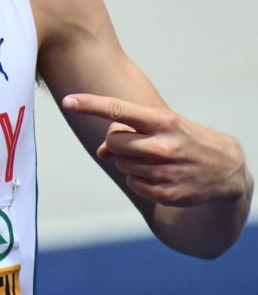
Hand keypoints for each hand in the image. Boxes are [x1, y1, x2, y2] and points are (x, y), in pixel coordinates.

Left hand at [63, 93, 249, 206]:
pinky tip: (160, 174)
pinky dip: (139, 179)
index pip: (119, 110)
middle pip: (113, 141)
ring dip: (129, 160)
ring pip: (120, 163)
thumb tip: (101, 152)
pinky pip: (131, 183)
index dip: (90, 104)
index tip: (67, 101)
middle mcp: (164, 146)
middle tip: (137, 142)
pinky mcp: (166, 193)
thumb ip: (129, 130)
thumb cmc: (184, 139)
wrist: (226, 168)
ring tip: (155, 158)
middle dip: (117, 142)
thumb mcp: (163, 126)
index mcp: (163, 121)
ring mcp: (166, 171)